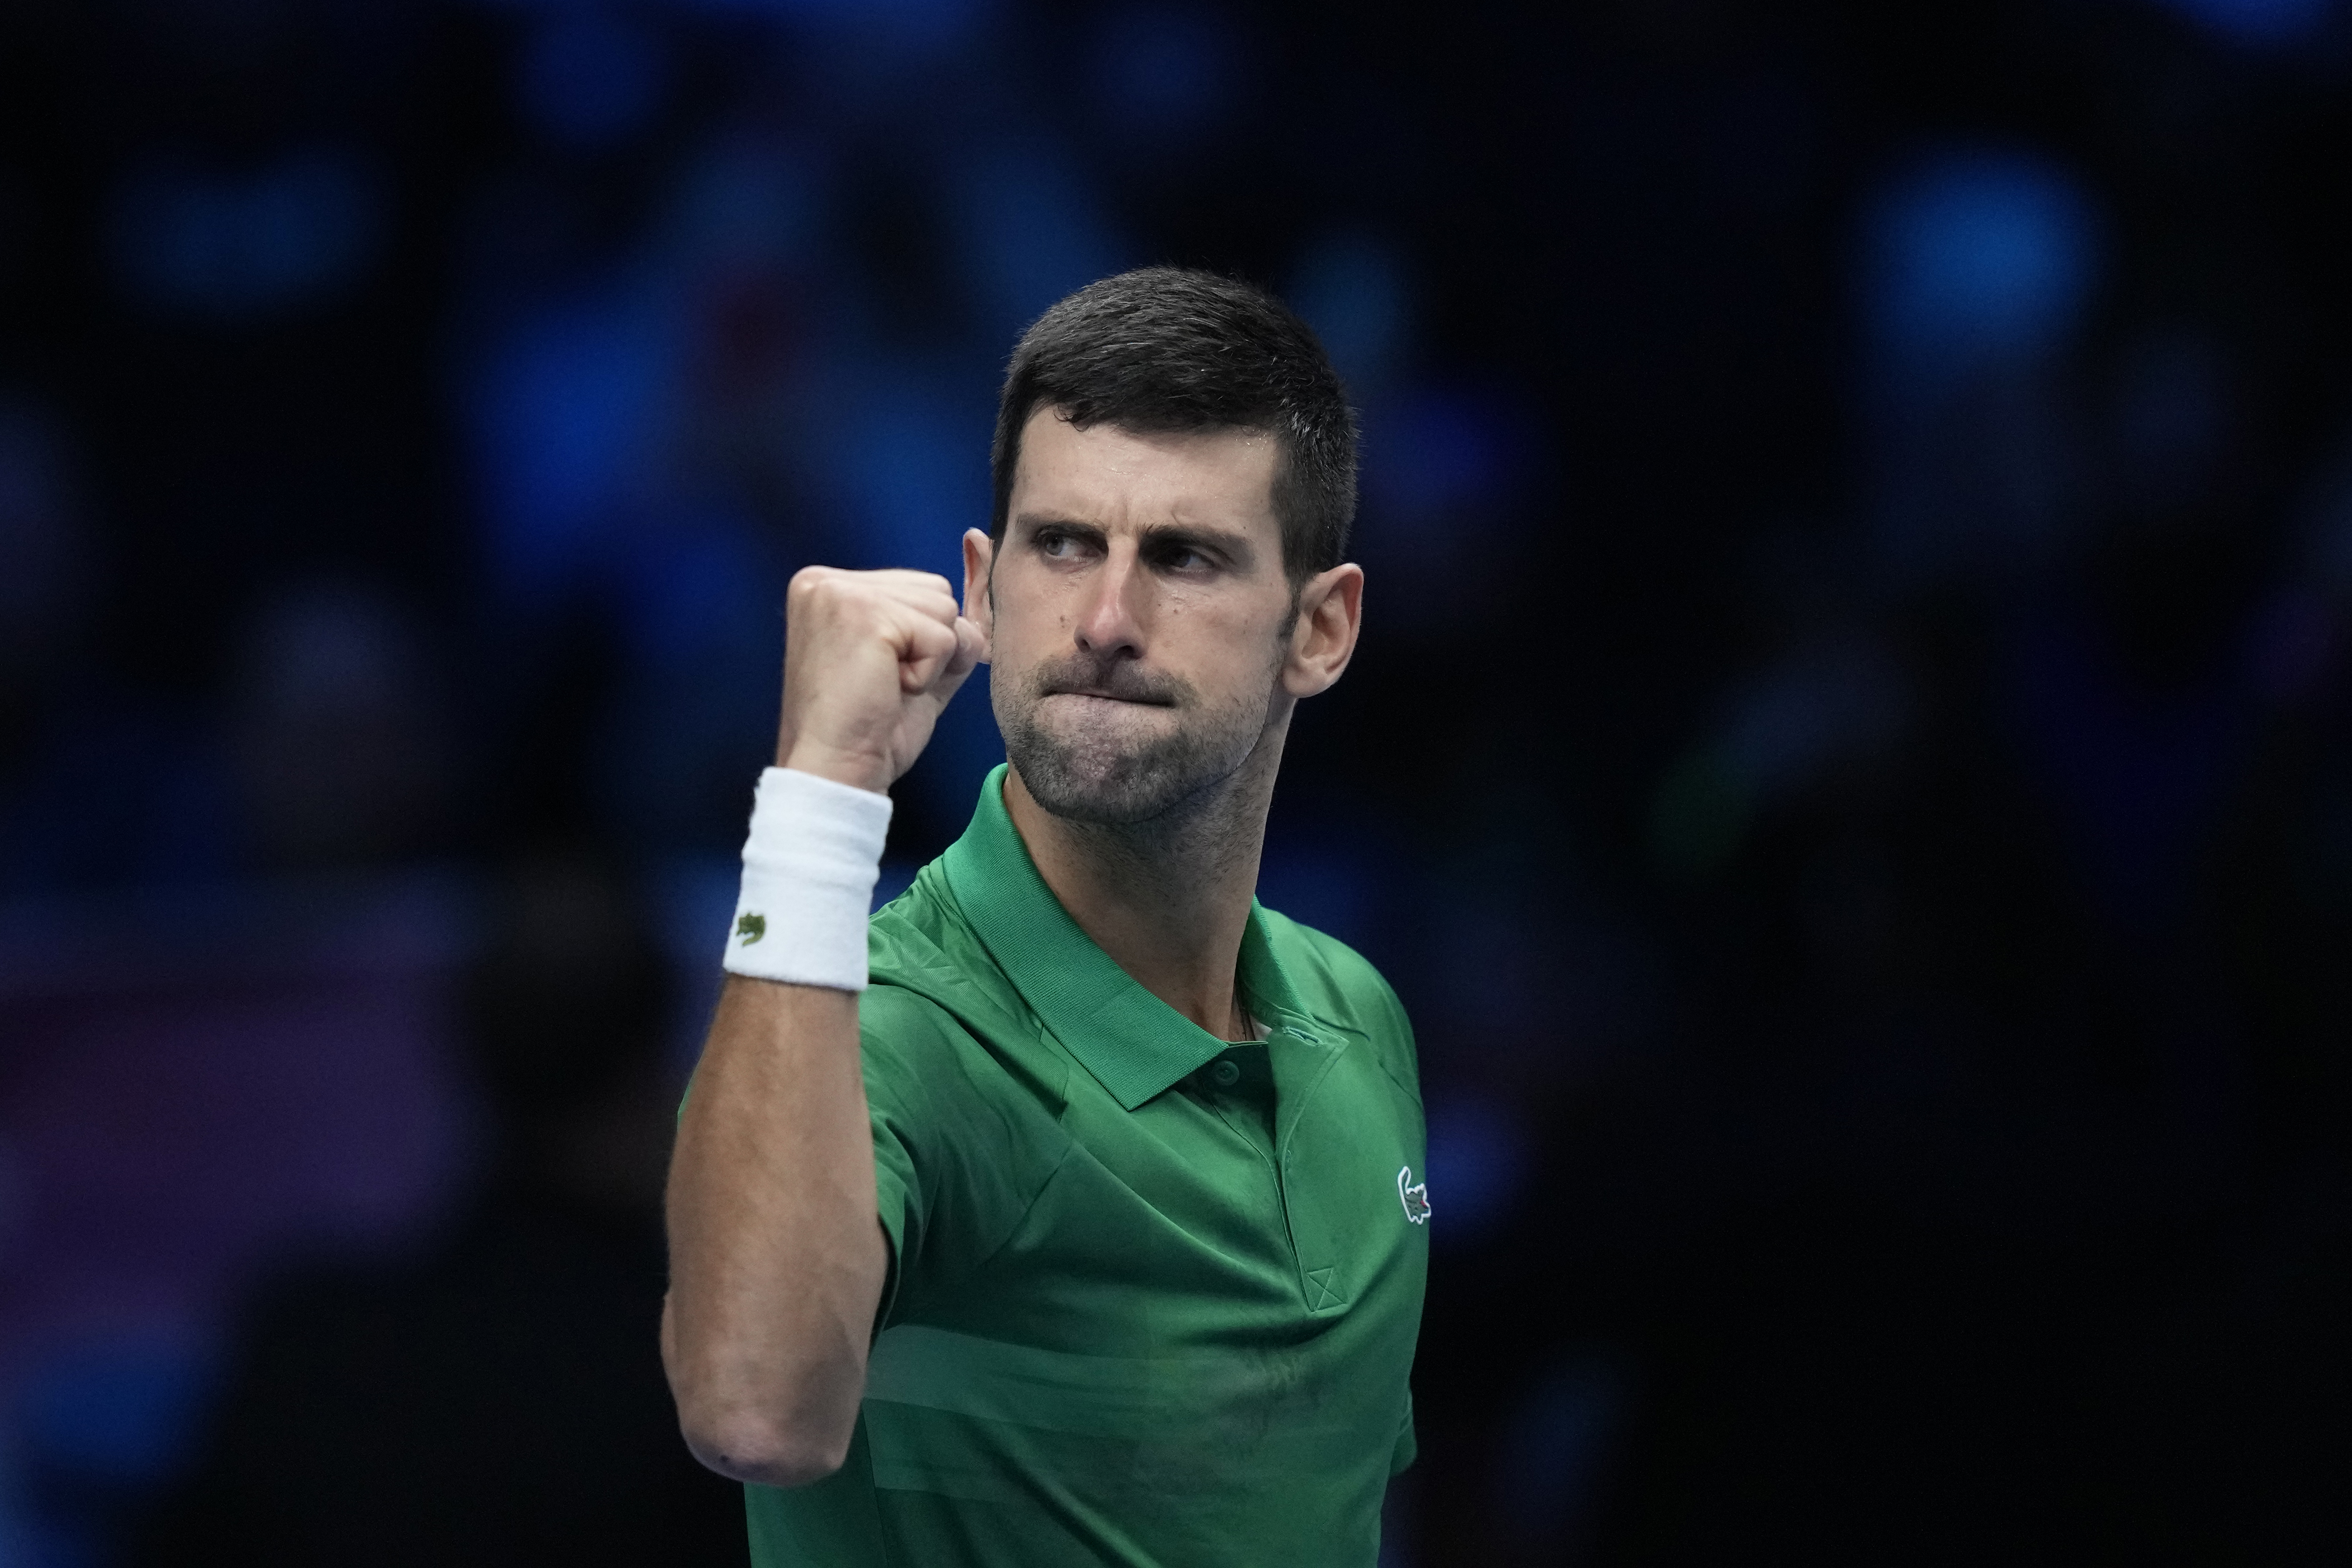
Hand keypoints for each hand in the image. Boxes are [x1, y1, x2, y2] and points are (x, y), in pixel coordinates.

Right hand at [772, 567, 987, 793]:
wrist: (836, 770)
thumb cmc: (866, 729)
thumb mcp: (907, 666)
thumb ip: (936, 632)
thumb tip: (975, 622)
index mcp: (827, 586)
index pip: (919, 588)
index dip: (922, 641)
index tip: (879, 675)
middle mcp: (824, 580)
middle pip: (936, 591)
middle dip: (929, 646)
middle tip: (884, 683)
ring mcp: (840, 592)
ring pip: (944, 609)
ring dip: (930, 660)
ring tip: (885, 684)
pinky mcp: (863, 614)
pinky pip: (943, 638)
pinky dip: (929, 675)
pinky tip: (889, 690)